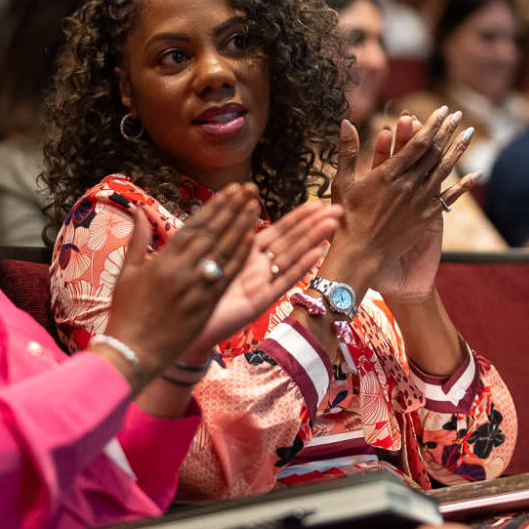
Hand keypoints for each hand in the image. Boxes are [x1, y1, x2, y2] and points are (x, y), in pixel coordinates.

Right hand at [104, 186, 258, 382]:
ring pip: (223, 252)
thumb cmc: (126, 313)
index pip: (194, 226)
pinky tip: (252, 241)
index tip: (229, 191)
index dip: (214, 207)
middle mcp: (182, 271)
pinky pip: (226, 277)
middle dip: (232, 210)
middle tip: (249, 190)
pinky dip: (239, 258)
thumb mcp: (127, 273)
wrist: (132, 352)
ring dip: (241, 227)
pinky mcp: (206, 307)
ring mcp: (196, 289)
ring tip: (254, 207)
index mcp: (162, 260)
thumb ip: (138, 239)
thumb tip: (138, 209)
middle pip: (213, 234)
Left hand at [188, 201, 340, 360]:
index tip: (319, 203)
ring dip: (313, 239)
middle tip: (338, 210)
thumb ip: (231, 233)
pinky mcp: (260, 302)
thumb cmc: (198, 291)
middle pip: (291, 241)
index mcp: (247, 252)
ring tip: (332, 224)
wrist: (190, 326)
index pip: (279, 230)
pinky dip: (301, 267)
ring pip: (291, 257)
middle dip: (314, 224)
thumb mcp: (215, 255)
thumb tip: (243, 202)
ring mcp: (262, 284)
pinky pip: (283, 281)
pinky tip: (318, 253)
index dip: (299, 216)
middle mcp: (260, 267)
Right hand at [324, 109, 473, 299]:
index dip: (432, 125)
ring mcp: (420, 201)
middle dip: (447, 131)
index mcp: (389, 174)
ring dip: (458, 150)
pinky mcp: (426, 217)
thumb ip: (348, 150)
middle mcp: (409, 185)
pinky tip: (477, 174)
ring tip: (469, 133)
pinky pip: (449, 197)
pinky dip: (464, 185)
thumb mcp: (343, 181)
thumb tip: (346, 121)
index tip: (442, 111)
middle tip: (457, 115)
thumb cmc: (346, 218)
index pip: (418, 143)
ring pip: (444, 170)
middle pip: (434, 152)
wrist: (361, 255)